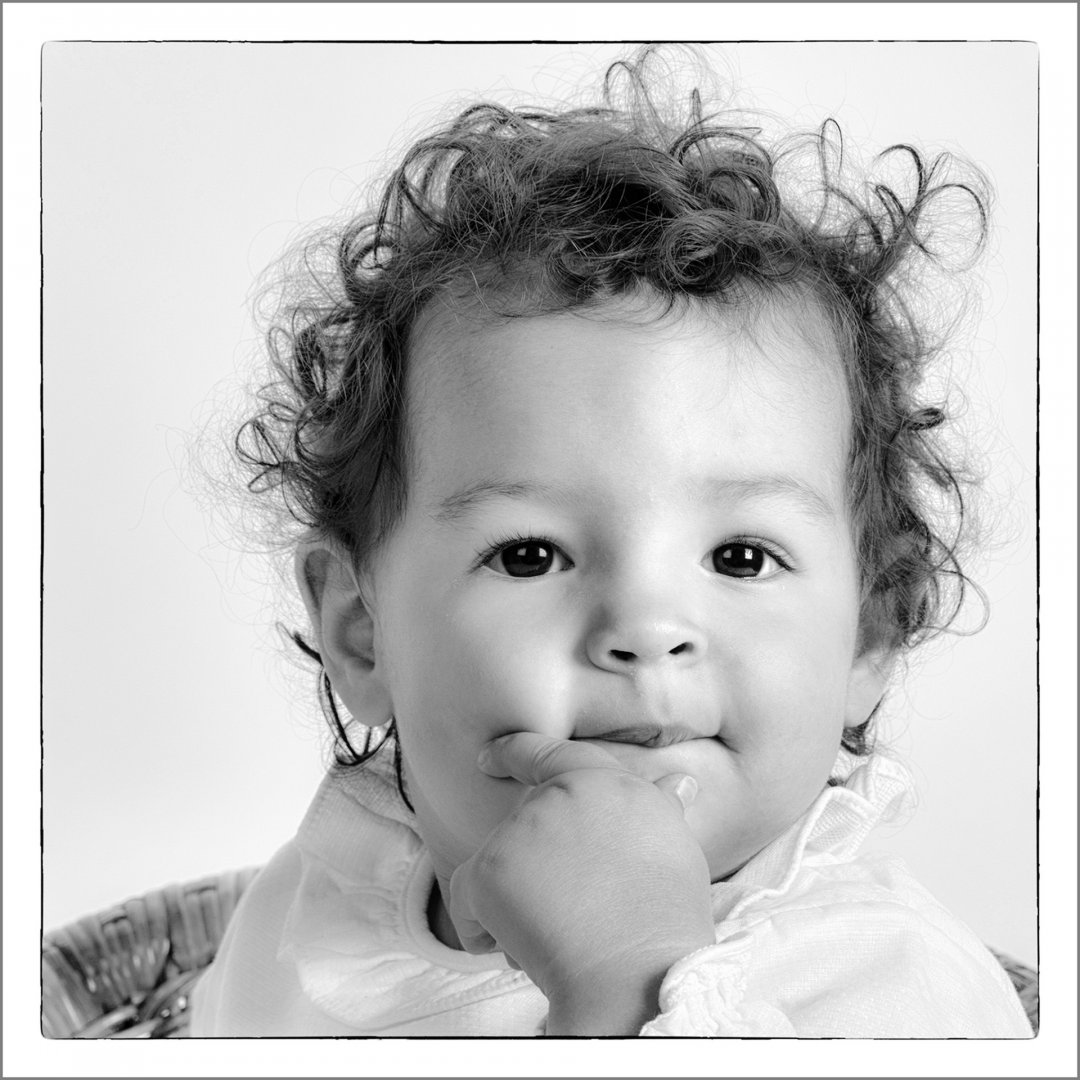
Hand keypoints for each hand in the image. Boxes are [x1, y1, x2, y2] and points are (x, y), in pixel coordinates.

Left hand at [447, 732, 714, 1034]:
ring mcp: (522, 828)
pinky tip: (512, 950)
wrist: (637, 975)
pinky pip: (465, 900)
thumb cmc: (664, 924)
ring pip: (497, 867)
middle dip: (535, 870)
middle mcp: (562, 794)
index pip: (553, 754)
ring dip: (516, 904)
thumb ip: (659, 810)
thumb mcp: (672, 849)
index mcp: (609, 782)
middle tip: (572, 911)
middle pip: (525, 827)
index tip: (489, 757)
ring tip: (559, 934)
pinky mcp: (489, 867)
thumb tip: (679, 783)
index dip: (515, 752)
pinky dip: (480, 929)